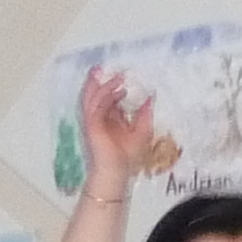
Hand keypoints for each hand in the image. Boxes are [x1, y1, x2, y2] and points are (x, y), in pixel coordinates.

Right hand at [76, 68, 156, 201]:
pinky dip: (105, 97)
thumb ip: (144, 114)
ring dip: (99, 86)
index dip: (113, 87)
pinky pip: (95, 108)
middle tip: (100, 67)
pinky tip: (116, 90)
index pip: (108, 100)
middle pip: (94, 97)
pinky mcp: (91, 126)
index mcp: (109, 121)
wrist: (116, 173)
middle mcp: (99, 120)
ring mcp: (93, 122)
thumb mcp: (143, 131)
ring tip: (107, 74)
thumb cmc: (128, 157)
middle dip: (96, 82)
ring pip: (91, 99)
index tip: (122, 76)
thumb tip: (150, 97)